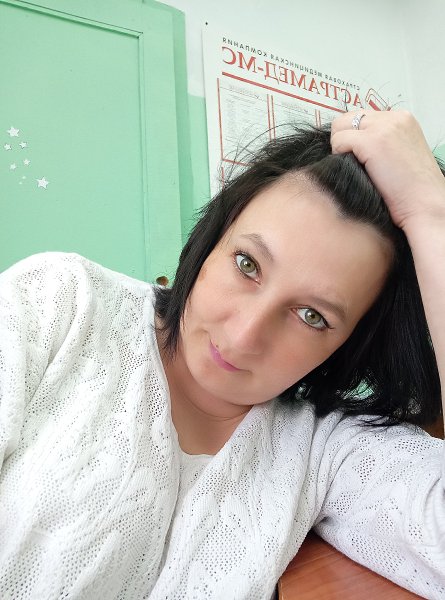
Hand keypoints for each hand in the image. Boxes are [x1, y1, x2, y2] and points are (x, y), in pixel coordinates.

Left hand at [330, 110, 444, 231]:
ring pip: (339, 127)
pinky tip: (355, 170)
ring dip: (340, 147)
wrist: (423, 204)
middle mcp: (394, 118)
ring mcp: (383, 128)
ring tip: (354, 167)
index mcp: (402, 119)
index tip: (357, 155)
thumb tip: (352, 144)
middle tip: (352, 162)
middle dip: (343, 139)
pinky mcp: (372, 142)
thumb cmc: (411, 189)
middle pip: (347, 118)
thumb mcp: (399, 154)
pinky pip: (338, 141)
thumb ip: (381, 142)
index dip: (353, 136)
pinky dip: (339, 156)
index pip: (362, 117)